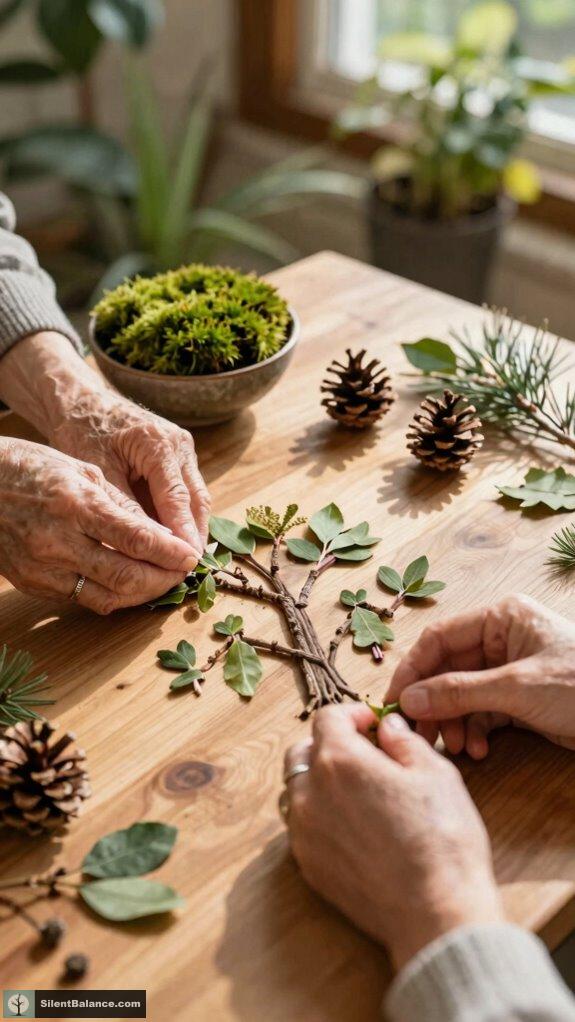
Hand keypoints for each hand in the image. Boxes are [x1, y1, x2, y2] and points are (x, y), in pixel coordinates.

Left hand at [0, 331, 209, 557]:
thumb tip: (144, 548)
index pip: (178, 499)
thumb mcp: (99, 473)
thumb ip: (125, 508)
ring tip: (183, 563)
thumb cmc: (83, 431)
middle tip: (188, 571)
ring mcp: (183, 450)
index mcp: (158, 443)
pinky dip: (182, 518)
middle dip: (194, 538)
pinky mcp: (178, 457)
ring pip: (197, 499)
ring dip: (192, 530)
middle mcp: (179, 444)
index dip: (183, 535)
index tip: (184, 565)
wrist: (82, 403)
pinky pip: (186, 493)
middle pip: (197, 501)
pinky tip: (173, 543)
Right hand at [0, 437, 196, 612]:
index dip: (171, 553)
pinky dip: (113, 595)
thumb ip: (120, 505)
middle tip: (183, 574)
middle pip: (128, 577)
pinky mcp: (32, 585)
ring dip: (143, 595)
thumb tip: (161, 534)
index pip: (137, 539)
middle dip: (164, 580)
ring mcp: (43, 568)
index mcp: (76, 504)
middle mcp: (59, 541)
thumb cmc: (31, 468)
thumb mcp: (80, 470)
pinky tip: (128, 584)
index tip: (192, 557)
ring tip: (162, 581)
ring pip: (109, 598)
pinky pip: (83, 600)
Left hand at [285, 705, 502, 968]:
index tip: (373, 725)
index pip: (327, 718)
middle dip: (329, 745)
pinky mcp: (308, 867)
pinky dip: (320, 817)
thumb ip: (403, 740)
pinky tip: (355, 828)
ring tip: (358, 793)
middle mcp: (310, 793)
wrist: (436, 912)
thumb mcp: (435, 773)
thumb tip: (387, 727)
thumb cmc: (442, 838)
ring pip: (297, 791)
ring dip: (319, 781)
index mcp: (339, 761)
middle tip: (365, 756)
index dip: (352, 715)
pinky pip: (302, 828)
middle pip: (303, 752)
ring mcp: (304, 833)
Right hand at [387, 595, 574, 757]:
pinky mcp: (521, 698)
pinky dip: (477, 732)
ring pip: (462, 694)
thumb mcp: (516, 688)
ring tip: (458, 749)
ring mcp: (510, 669)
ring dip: (455, 723)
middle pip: (447, 669)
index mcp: (501, 617)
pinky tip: (479, 751)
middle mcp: (502, 638)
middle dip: (434, 704)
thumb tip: (410, 699)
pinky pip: (483, 712)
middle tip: (420, 736)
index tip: (395, 703)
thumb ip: (458, 691)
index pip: (439, 638)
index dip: (413, 670)